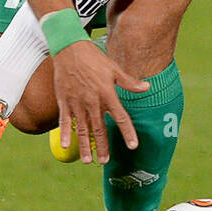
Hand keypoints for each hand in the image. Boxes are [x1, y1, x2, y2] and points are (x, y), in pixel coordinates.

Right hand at [52, 40, 149, 165]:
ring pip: (82, 129)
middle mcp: (93, 101)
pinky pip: (65, 121)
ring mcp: (77, 103)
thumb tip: (147, 88)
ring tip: (89, 161)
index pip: (121, 117)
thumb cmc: (94, 58)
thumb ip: (129, 82)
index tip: (133, 146)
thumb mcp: (114, 69)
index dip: (128, 132)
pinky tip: (67, 146)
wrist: (70, 49)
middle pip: (100, 129)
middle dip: (103, 147)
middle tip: (106, 161)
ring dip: (85, 146)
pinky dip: (65, 133)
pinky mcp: (64, 101)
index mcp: (107, 94)